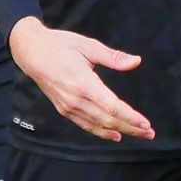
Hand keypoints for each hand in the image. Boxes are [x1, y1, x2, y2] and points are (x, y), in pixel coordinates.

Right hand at [8, 17, 151, 141]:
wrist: (31, 52)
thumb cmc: (60, 45)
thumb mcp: (88, 46)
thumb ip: (113, 57)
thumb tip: (136, 62)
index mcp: (83, 83)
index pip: (112, 106)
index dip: (130, 117)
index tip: (145, 124)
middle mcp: (75, 99)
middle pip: (108, 120)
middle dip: (131, 128)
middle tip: (149, 133)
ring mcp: (68, 106)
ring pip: (98, 125)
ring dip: (120, 131)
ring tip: (138, 134)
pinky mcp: (63, 109)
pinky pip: (85, 125)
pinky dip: (101, 132)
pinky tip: (115, 135)